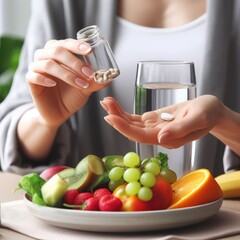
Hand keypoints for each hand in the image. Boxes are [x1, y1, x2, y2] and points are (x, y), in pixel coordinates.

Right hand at [26, 38, 108, 126]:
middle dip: (74, 62)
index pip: (67, 43)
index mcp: (59, 54)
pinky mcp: (31, 81)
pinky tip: (53, 84)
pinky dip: (44, 78)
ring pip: (47, 63)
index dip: (77, 45)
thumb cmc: (72, 96)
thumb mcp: (86, 88)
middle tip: (88, 74)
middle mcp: (46, 56)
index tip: (89, 51)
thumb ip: (94, 81)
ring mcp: (37, 68)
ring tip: (80, 84)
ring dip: (66, 74)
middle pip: (56, 50)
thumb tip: (109, 77)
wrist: (59, 113)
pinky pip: (33, 75)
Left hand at [100, 95, 222, 148]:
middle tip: (105, 105)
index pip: (142, 137)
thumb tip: (161, 138)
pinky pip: (136, 118)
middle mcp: (159, 136)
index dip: (126, 128)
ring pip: (132, 124)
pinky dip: (125, 113)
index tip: (112, 118)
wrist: (210, 110)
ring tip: (106, 102)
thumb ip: (180, 130)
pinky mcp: (153, 121)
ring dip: (118, 114)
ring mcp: (154, 129)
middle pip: (133, 130)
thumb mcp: (199, 119)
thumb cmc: (208, 113)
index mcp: (169, 139)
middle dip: (117, 119)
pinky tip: (115, 107)